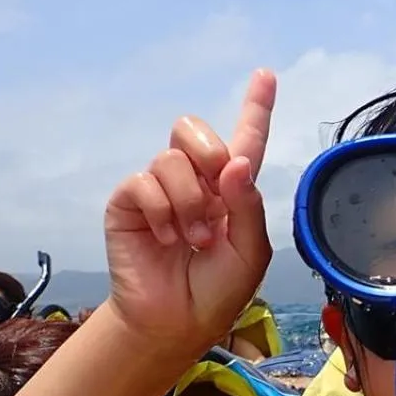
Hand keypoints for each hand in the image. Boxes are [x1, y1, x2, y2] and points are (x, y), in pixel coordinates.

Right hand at [103, 69, 276, 354]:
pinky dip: (162, 212)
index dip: (255, 107)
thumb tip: (235, 163)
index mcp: (233, 190)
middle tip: (217, 196)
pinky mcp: (129, 202)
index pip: (245, 140)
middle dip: (209, 154)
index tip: (266, 75)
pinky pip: (144, 182)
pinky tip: (167, 240)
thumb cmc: (218, 289)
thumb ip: (249, 207)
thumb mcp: (250, 252)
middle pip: (193, 129)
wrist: (178, 320)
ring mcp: (159, 189)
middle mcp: (195, 181)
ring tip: (194, 239)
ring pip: (171, 159)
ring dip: (190, 203)